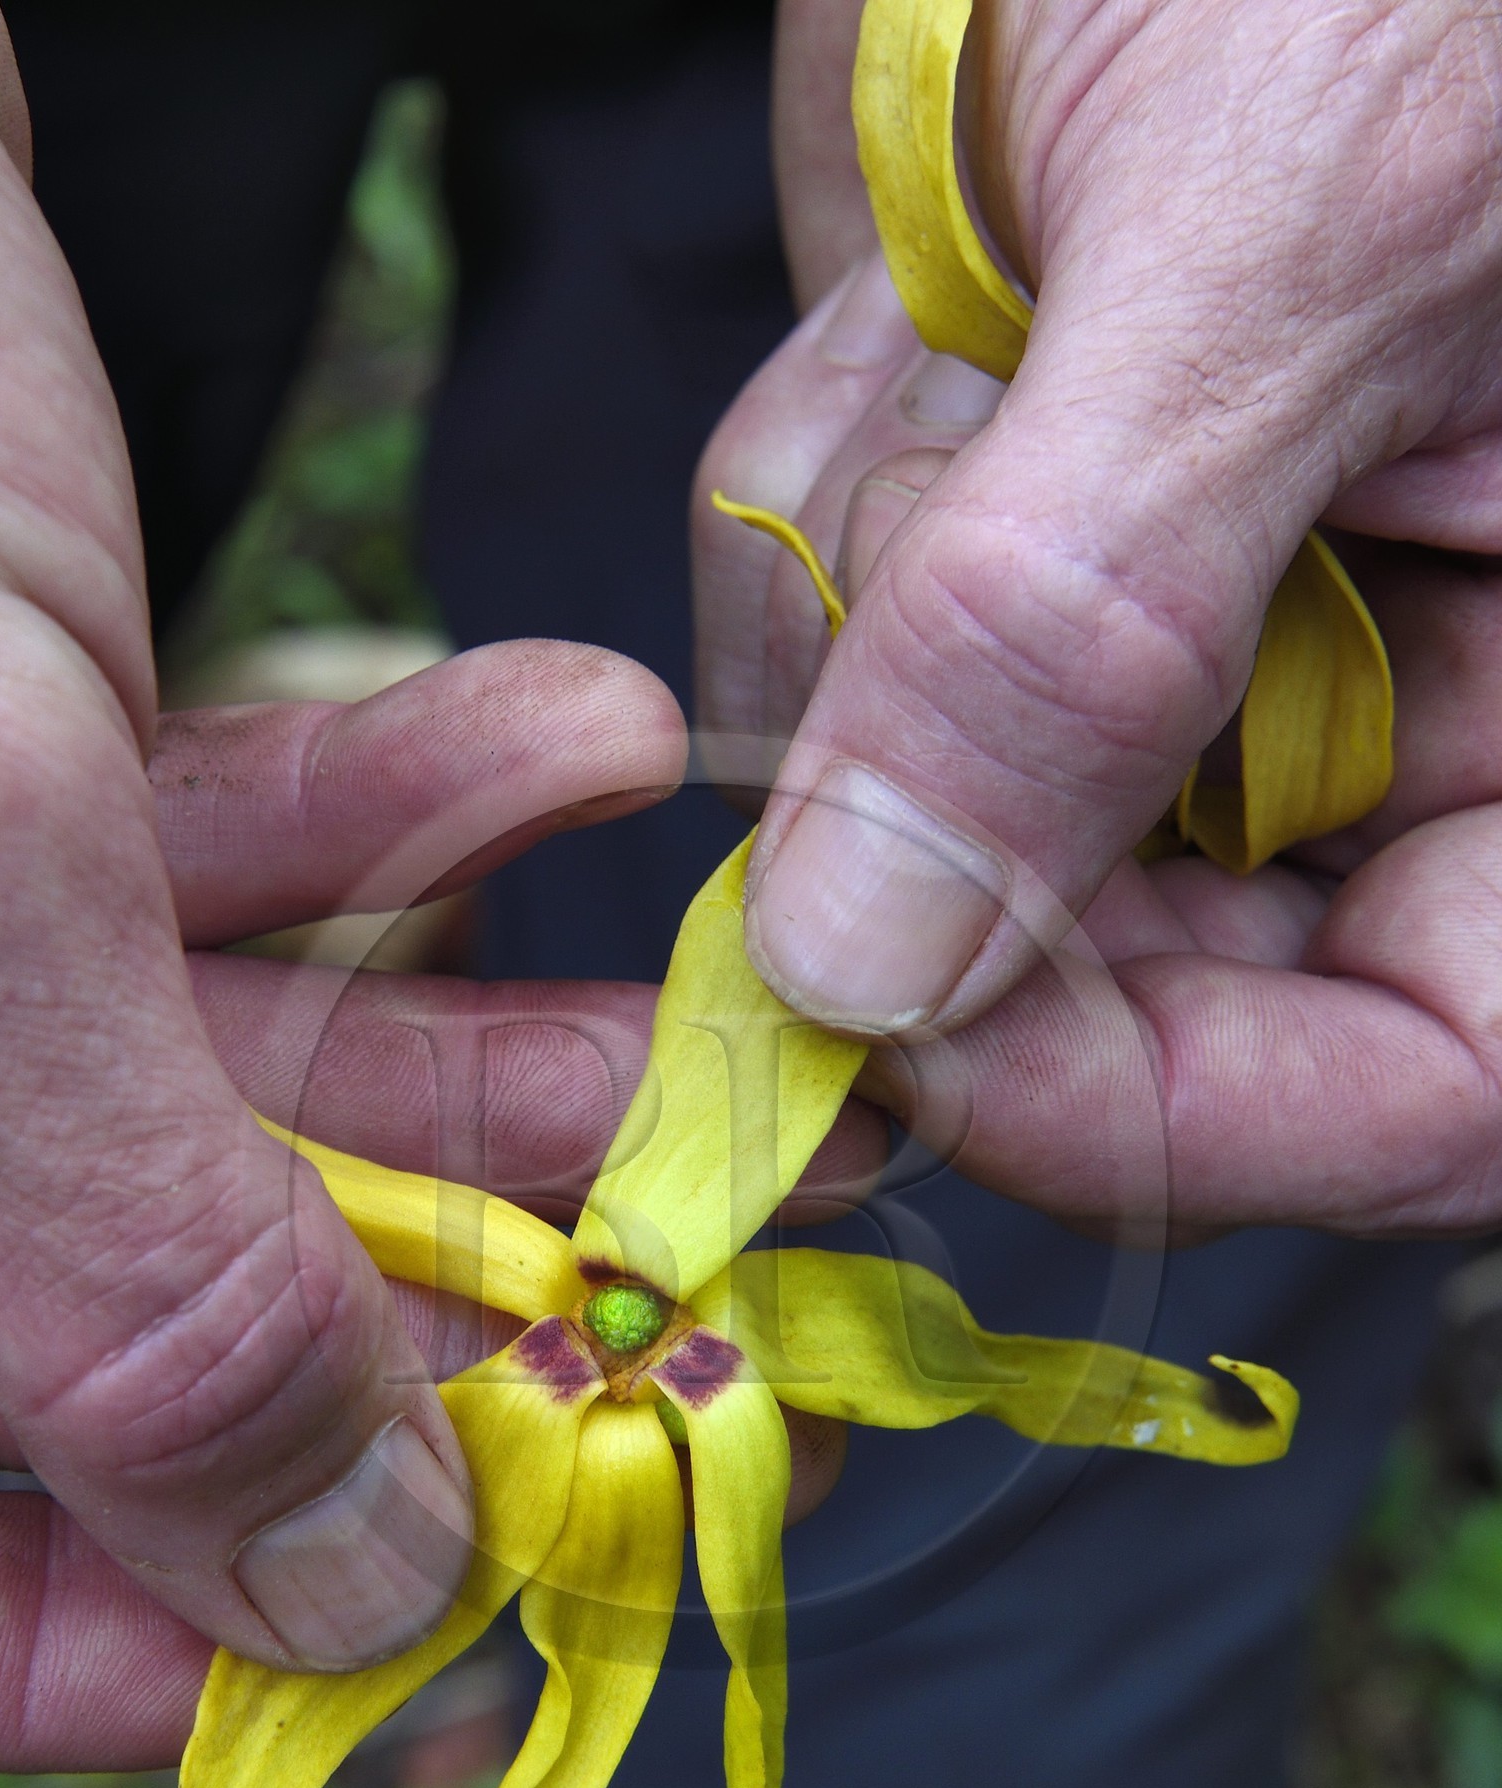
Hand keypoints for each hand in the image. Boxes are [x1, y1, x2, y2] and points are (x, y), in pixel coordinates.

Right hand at [0, 10, 682, 1725]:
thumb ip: (131, 1263)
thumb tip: (331, 1592)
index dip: (138, 1654)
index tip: (436, 1632)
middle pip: (109, 1332)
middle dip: (431, 1316)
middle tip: (716, 1314)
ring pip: (203, 1088)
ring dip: (486, 1062)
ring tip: (731, 1057)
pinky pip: (202, 853)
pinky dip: (398, 809)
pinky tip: (581, 745)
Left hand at [698, 0, 1501, 1055]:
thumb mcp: (1304, 219)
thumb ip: (1092, 625)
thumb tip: (873, 966)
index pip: (1412, 1085)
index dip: (1154, 1109)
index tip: (897, 1023)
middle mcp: (1419, 721)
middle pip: (1131, 978)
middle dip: (955, 801)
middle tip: (901, 555)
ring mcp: (1205, 648)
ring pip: (931, 810)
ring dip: (886, 580)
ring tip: (988, 287)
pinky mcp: (1033, 551)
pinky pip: (838, 641)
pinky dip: (828, 489)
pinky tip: (930, 288)